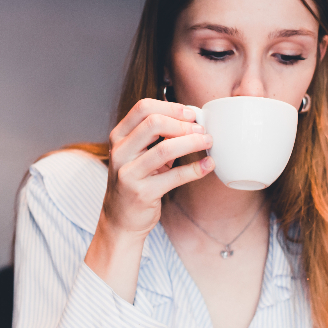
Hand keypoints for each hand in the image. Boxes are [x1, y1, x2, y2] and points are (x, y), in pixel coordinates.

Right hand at [84, 98, 211, 301]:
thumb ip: (157, 137)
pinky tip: (208, 164)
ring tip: (207, 141)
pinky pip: (174, 177)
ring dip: (192, 142)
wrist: (121, 220)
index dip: (171, 107)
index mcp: (118, 137)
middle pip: (153, 123)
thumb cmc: (136, 181)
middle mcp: (119, 152)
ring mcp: (128, 173)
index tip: (191, 113)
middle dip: (183, 123)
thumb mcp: (139, 154)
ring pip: (165, 148)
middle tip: (201, 128)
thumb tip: (191, 119)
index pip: (143, 108)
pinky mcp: (142, 193)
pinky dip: (195, 169)